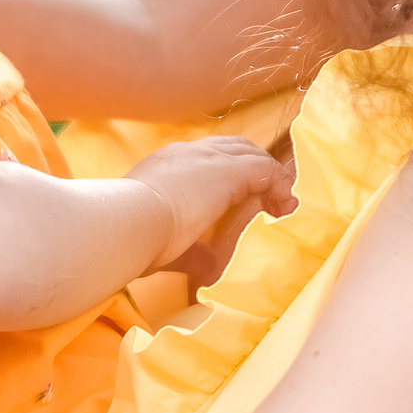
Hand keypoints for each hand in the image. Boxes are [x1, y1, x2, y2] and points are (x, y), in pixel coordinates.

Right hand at [128, 136, 293, 273]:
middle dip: (253, 168)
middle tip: (268, 198)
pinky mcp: (229, 170)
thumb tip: (209, 265)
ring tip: (281, 203)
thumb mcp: (166, 244)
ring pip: (251, 153)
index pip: (207, 158)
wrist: (128, 222)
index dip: (230, 174)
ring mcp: (208, 157)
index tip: (243, 199)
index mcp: (167, 166)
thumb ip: (192, 251)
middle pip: (233, 147)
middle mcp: (187, 152)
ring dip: (269, 176)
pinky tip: (284, 205)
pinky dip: (279, 185)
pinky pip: (265, 169)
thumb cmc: (135, 236)